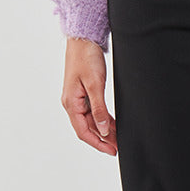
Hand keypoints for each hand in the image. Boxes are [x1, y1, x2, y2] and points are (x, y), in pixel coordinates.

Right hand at [62, 37, 117, 154]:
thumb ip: (99, 108)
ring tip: (118, 139)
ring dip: (103, 130)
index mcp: (71, 103)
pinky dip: (103, 119)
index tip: (111, 151)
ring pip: (91, 121)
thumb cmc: (86, 58)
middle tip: (118, 147)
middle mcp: (72, 103)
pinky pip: (93, 111)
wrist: (84, 39)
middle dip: (102, 139)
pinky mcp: (84, 93)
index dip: (97, 143)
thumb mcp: (95, 84)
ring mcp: (78, 99)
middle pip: (87, 128)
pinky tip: (113, 125)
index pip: (83, 131)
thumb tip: (102, 129)